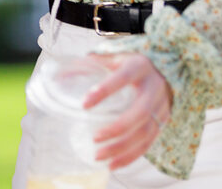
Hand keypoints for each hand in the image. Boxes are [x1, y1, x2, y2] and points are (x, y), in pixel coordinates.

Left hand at [83, 52, 172, 169]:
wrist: (162, 69)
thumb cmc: (128, 62)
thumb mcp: (112, 57)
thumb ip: (88, 64)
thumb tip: (58, 76)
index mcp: (139, 66)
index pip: (123, 78)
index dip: (105, 91)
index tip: (84, 104)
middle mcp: (154, 87)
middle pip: (140, 112)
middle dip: (117, 128)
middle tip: (94, 138)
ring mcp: (162, 106)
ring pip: (146, 132)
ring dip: (122, 148)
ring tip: (99, 156)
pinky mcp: (163, 121)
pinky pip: (149, 142)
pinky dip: (132, 156)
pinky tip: (114, 164)